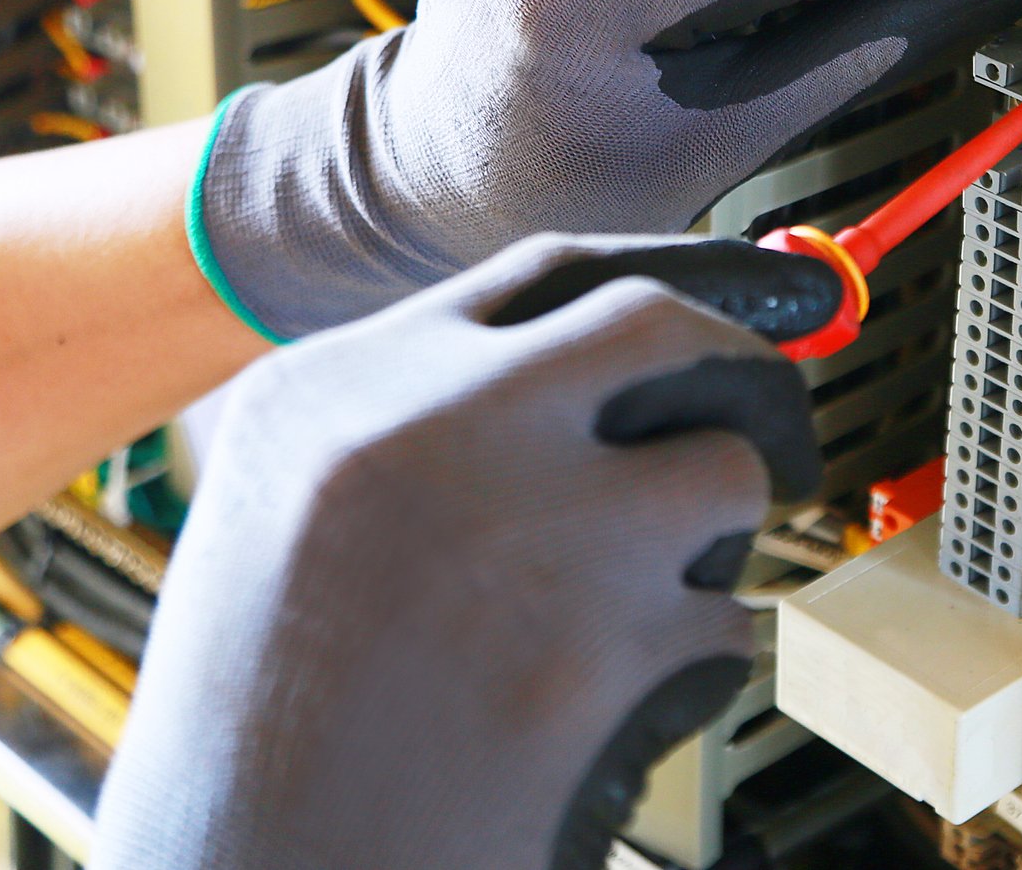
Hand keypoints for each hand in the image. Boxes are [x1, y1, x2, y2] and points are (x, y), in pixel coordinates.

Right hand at [92, 233, 841, 869]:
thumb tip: (578, 387)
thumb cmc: (250, 748)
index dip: (657, 276)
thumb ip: (408, 435)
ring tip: (646, 602)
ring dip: (714, 537)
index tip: (727, 296)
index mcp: (327, 394)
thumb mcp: (276, 532)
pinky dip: (695, 663)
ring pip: (721, 471)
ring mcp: (526, 526)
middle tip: (772, 420)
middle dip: (739, 368)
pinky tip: (610, 711)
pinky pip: (722, 622)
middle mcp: (427, 428)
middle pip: (654, 322)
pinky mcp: (602, 649)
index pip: (538, 274)